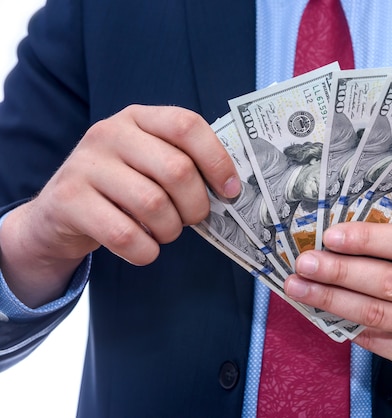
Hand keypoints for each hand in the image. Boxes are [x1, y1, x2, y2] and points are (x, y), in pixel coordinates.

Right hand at [0, 105, 239, 306]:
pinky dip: (145, 251)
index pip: (187, 126)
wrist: (60, 213)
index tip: (230, 191)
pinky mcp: (69, 200)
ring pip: (153, 204)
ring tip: (165, 232)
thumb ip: (185, 165)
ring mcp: (86, 164)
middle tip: (193, 219)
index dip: (217, 160)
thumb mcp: (149, 164)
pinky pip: (125, 234)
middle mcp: (110, 133)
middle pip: (177, 170)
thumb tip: (231, 190)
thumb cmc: (122, 189)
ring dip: (170, 230)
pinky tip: (145, 248)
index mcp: (138, 118)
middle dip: (196, 206)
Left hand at [284, 221, 391, 386]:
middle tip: (305, 263)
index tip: (330, 236)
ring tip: (299, 287)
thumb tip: (336, 241)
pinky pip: (373, 339)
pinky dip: (342, 322)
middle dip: (340, 271)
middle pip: (389, 281)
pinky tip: (319, 310)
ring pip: (376, 313)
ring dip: (331, 298)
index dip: (367, 239)